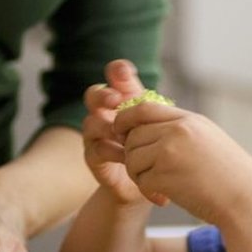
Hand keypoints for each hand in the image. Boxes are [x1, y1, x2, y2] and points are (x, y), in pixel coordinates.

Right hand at [81, 59, 156, 204]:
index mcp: (124, 99)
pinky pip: (96, 149)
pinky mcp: (93, 157)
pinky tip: (126, 156)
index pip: (116, 76)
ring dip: (108, 127)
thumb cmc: (155, 146)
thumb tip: (158, 102)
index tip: (125, 72)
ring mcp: (96, 134)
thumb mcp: (160, 126)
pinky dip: (112, 151)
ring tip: (125, 136)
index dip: (117, 71)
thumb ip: (157, 112)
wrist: (148, 180)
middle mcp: (105, 112)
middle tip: (115, 100)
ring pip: (91, 123)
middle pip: (93, 94)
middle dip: (102, 95)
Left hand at [115, 99, 251, 221]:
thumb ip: (180, 129)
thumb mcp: (207, 139)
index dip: (125, 118)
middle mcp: (177, 131)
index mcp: (188, 119)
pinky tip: (163, 198)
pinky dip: (147, 192)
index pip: (143, 108)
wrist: (245, 200)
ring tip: (157, 185)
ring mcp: (170, 152)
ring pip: (132, 158)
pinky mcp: (164, 176)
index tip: (121, 132)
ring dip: (138, 174)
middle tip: (145, 171)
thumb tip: (146, 125)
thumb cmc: (228, 174)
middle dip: (132, 153)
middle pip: (132, 134)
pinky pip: (140, 180)